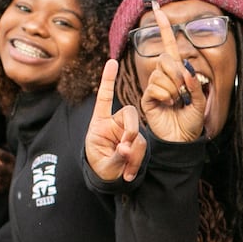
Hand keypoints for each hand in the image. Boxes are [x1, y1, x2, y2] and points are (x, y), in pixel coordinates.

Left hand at [85, 59, 147, 181]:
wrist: (109, 180)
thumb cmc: (100, 167)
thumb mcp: (102, 162)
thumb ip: (116, 155)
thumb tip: (128, 147)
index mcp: (100, 122)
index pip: (104, 97)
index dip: (108, 80)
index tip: (112, 62)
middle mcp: (116, 123)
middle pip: (130, 114)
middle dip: (130, 130)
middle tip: (125, 149)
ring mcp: (129, 132)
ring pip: (139, 135)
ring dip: (133, 154)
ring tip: (124, 172)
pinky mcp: (138, 142)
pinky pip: (142, 147)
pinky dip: (136, 162)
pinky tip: (128, 174)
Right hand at [138, 0, 206, 141]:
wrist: (181, 139)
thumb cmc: (192, 120)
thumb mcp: (201, 101)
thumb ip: (194, 83)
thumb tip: (185, 68)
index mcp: (177, 71)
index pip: (168, 44)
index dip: (164, 26)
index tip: (157, 6)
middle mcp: (163, 75)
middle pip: (166, 58)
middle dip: (178, 74)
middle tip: (183, 93)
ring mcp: (154, 86)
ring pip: (161, 74)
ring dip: (173, 89)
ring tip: (176, 102)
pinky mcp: (147, 97)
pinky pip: (155, 87)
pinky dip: (165, 96)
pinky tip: (167, 105)